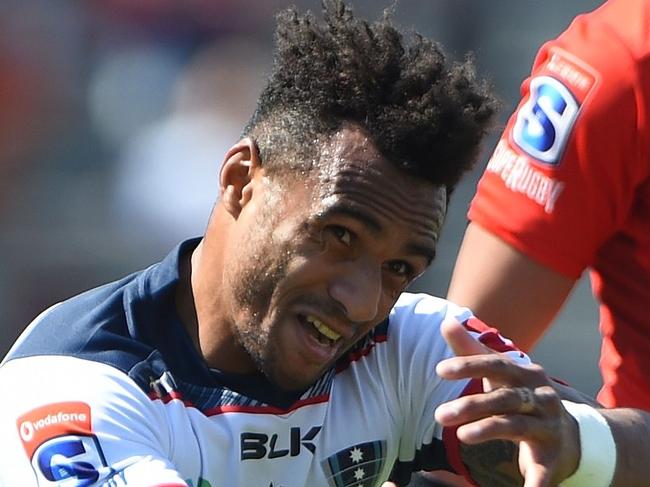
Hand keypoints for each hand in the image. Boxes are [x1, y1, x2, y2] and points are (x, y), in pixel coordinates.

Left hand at [433, 319, 579, 486]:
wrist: (571, 435)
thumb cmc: (522, 397)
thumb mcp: (500, 373)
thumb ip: (472, 350)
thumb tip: (445, 321)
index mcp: (525, 374)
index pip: (495, 364)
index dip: (469, 365)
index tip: (439, 370)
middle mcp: (540, 397)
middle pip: (503, 398)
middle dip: (471, 405)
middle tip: (438, 415)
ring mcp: (548, 427)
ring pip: (516, 426)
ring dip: (487, 430)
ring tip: (461, 437)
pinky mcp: (552, 458)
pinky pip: (542, 470)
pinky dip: (534, 481)